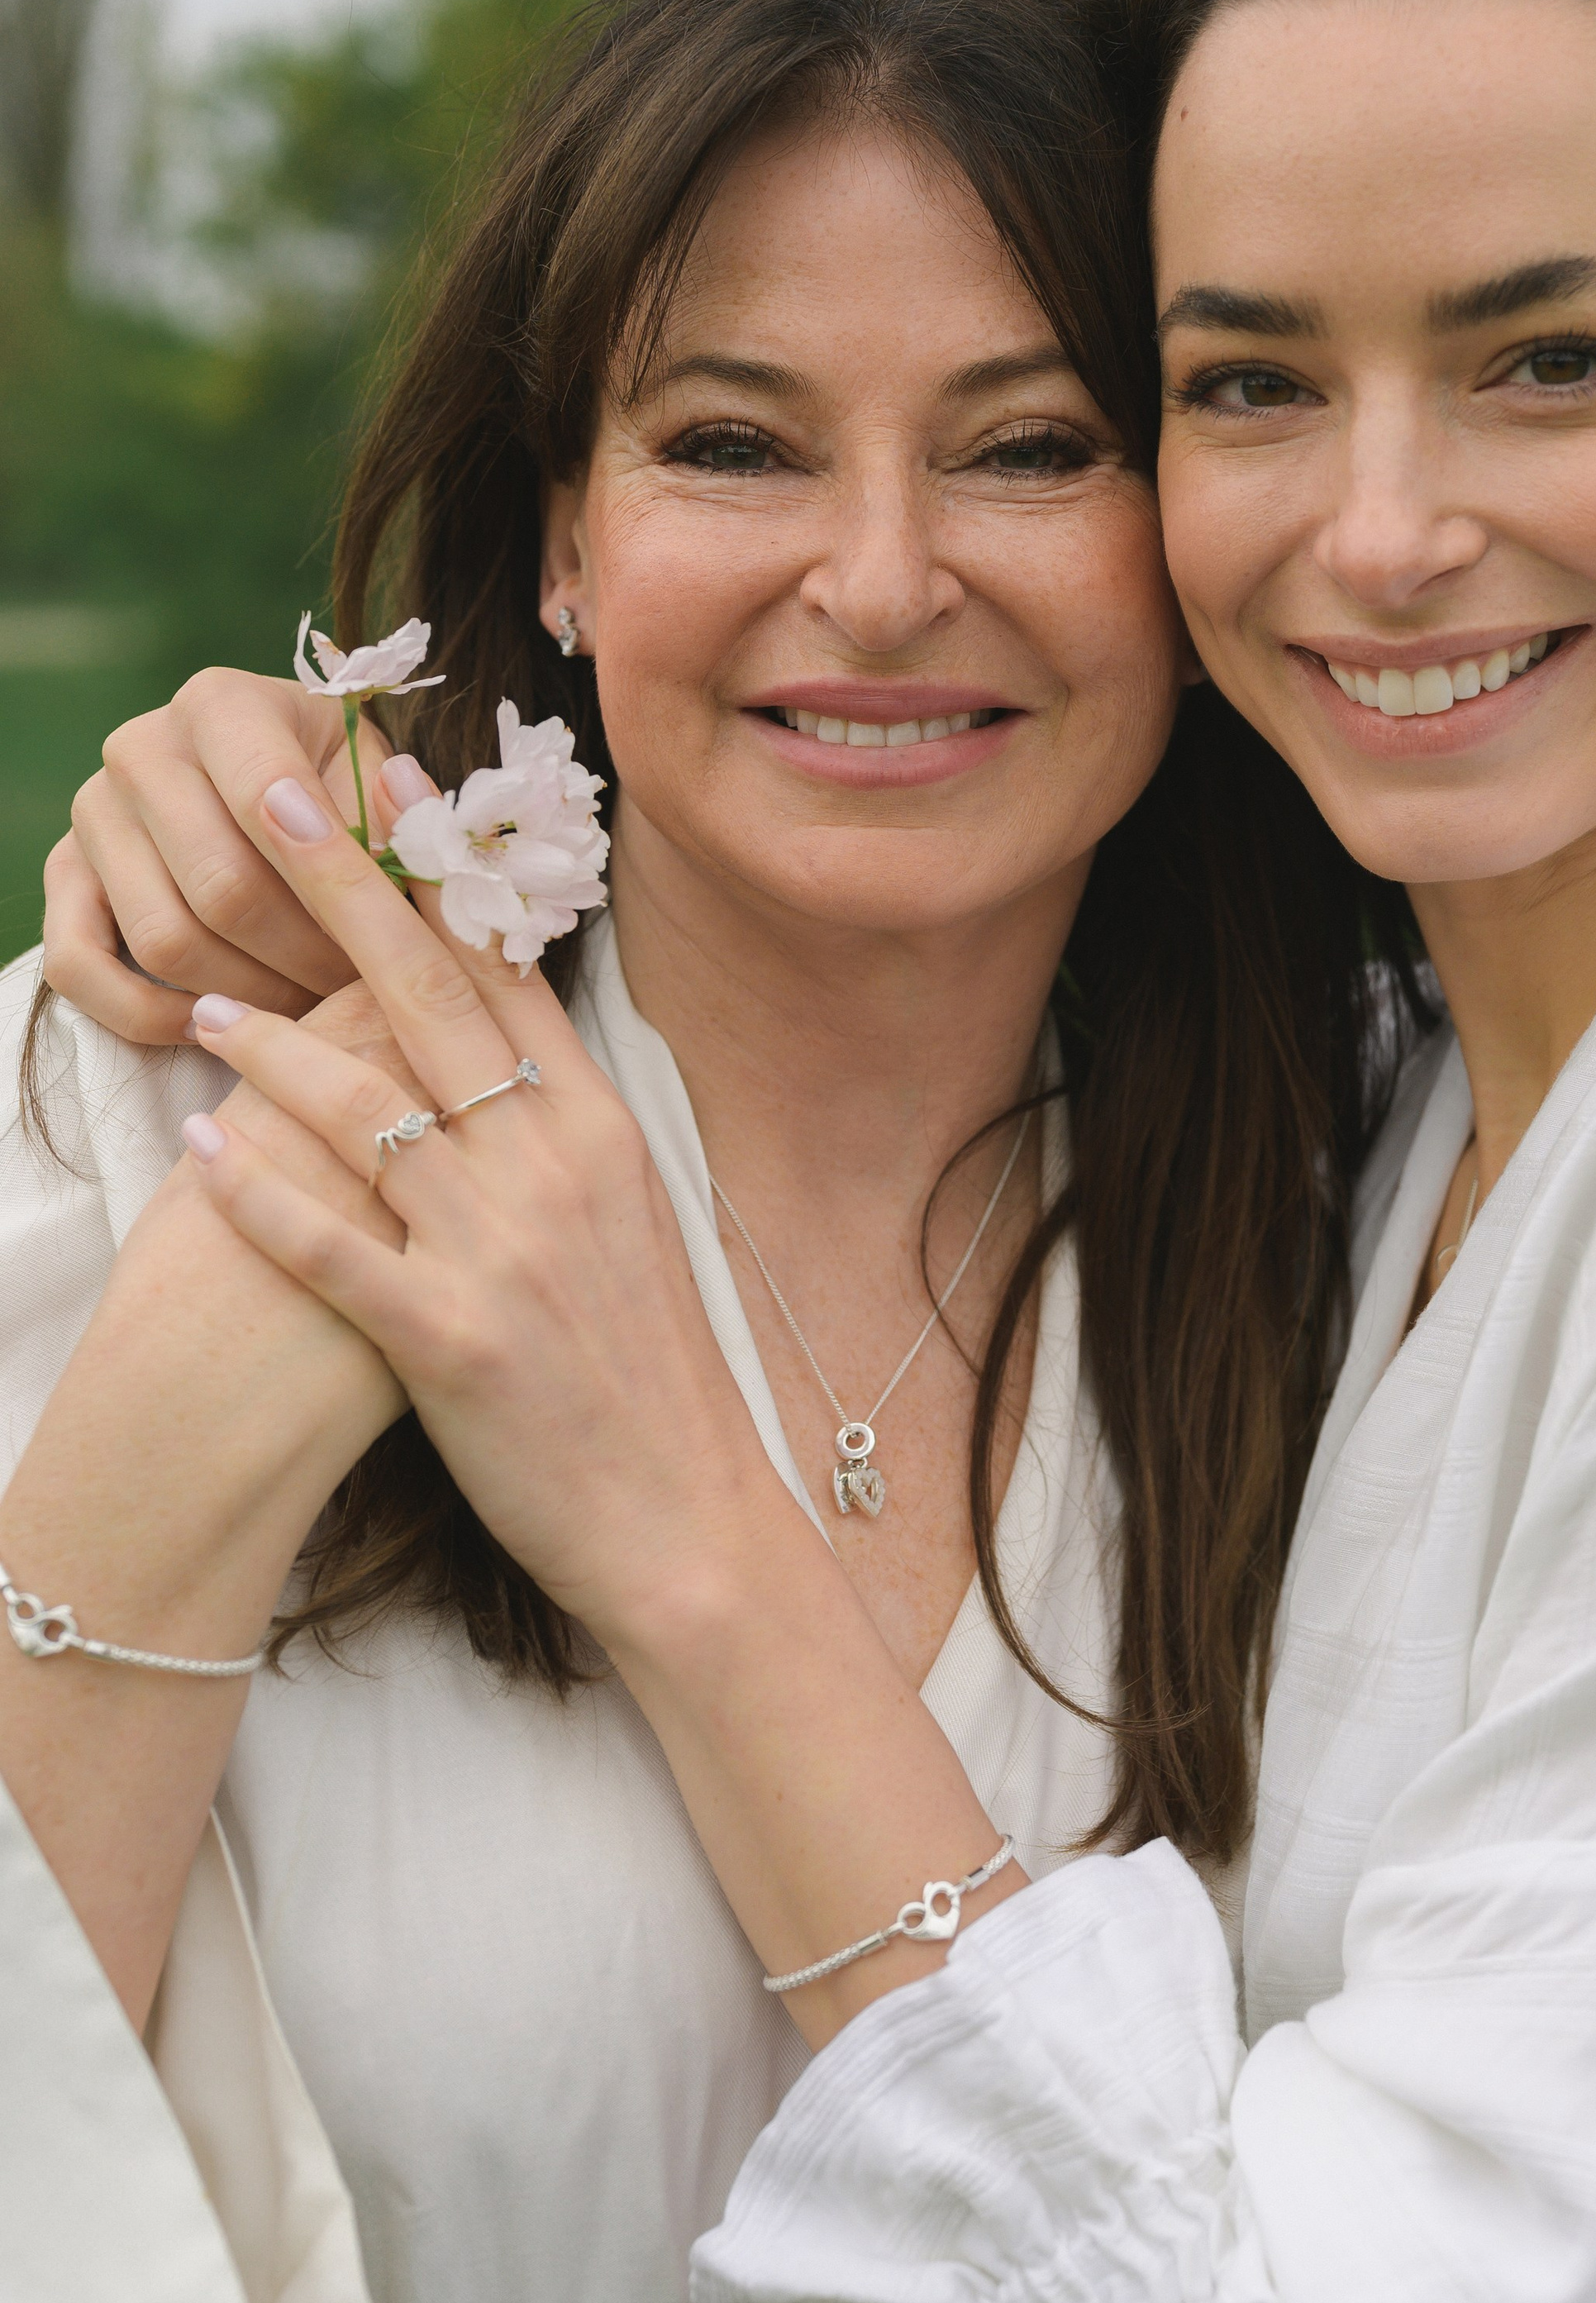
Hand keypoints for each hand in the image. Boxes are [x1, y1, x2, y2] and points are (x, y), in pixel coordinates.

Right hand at [45, 670, 399, 1041]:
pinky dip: (148, 1014)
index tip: (378, 931)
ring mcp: (94, 814)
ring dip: (246, 994)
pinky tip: (216, 1023)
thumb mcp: (377, 784)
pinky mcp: (64, 878)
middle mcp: (142, 747)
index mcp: (223, 704)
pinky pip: (78, 969)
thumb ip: (394, 815)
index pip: (265, 795)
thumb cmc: (335, 789)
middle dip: (302, 955)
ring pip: (164, 939)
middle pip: (221, 887)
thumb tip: (403, 822)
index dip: (326, 881)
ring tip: (310, 1007)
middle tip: (357, 988)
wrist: (268, 796)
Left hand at [176, 791, 777, 1641]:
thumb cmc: (650, 1370)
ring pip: (367, 1112)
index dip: (439, 874)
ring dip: (274, 1046)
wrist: (686, 1517)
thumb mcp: (634, 1218)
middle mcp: (555, 1169)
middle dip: (344, 890)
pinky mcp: (452, 1341)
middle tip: (277, 801)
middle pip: (431, 1001)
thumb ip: (567, 1123)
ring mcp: (503, 1252)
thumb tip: (505, 1036)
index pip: (507, 972)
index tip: (389, 785)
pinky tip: (203, 1149)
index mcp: (602, 1129)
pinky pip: (334, 1247)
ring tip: (203, 1003)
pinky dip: (261, 1193)